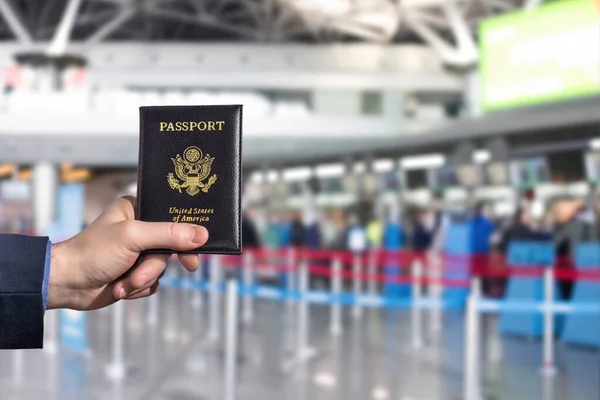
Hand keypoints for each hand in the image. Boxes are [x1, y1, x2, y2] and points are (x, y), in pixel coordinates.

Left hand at [47, 196, 207, 309]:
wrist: (67, 284)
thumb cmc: (93, 252)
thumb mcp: (133, 237)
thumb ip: (168, 234)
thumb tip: (202, 234)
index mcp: (138, 210)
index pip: (173, 219)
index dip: (186, 236)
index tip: (194, 254)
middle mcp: (140, 230)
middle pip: (170, 248)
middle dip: (154, 266)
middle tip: (153, 272)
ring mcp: (137, 253)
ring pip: (162, 269)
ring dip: (143, 279)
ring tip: (123, 282)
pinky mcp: (134, 274)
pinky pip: (153, 283)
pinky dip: (139, 288)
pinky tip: (121, 287)